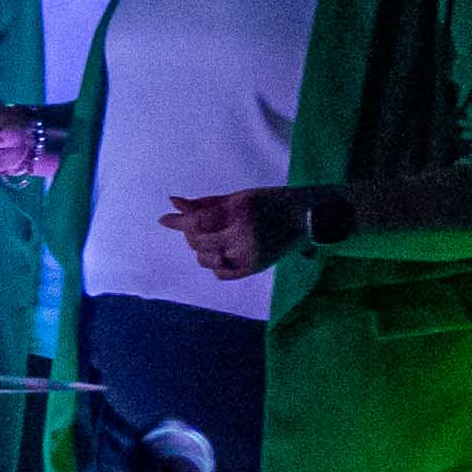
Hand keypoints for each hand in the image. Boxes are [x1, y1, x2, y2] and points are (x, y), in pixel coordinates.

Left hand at [165, 184, 310, 280]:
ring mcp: (250, 254)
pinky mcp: (255, 268)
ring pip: (207, 259)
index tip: (165, 220)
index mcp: (240, 212)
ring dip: (202, 251)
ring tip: (214, 240)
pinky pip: (222, 274)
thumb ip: (204, 203)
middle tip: (198, 227)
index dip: (180, 222)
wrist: (306, 218)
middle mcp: (244, 234)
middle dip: (192, 235)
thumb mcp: (238, 197)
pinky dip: (215, 265)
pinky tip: (222, 254)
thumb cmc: (269, 202)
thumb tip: (172, 203)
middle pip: (199, 242)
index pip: (198, 221)